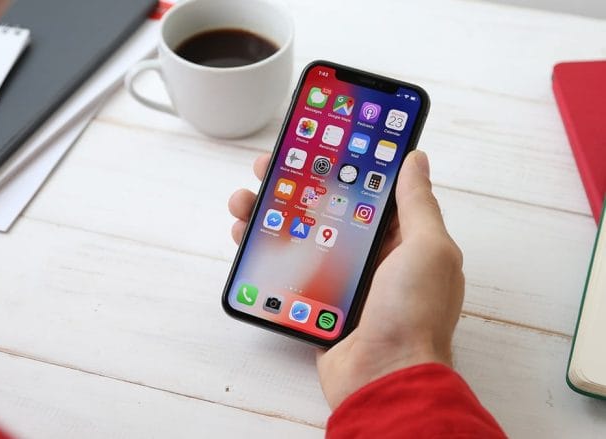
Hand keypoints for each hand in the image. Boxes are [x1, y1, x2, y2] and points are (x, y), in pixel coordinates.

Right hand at [228, 150, 463, 409]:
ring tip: (245, 201)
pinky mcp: (314, 299)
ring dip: (269, 214)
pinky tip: (245, 238)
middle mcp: (369, 255)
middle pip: (324, 207)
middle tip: (268, 167)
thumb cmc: (415, 315)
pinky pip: (285, 268)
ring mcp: (340, 278)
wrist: (384, 377)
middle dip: (294, 184)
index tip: (316, 142)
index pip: (367, 190)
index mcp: (400, 239)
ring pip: (298, 234)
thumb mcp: (429, 248)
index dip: (341, 164)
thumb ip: (418, 203)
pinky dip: (263, 252)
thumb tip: (415, 159)